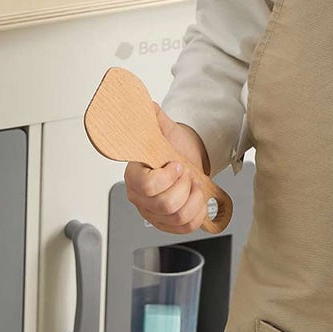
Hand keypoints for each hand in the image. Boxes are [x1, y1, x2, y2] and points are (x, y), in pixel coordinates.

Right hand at [123, 105, 211, 233]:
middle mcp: (139, 198)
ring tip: (193, 184)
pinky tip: (197, 198)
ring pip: (178, 216)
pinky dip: (198, 212)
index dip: (168, 177)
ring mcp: (153, 214)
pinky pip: (186, 227)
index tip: (177, 164)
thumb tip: (144, 104)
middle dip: (185, 186)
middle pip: (165, 204)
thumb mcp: (164, 127)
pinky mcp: (168, 225)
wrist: (185, 158)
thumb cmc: (173, 146)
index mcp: (133, 175)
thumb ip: (151, 115)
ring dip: (194, 198)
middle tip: (188, 173)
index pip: (147, 186)